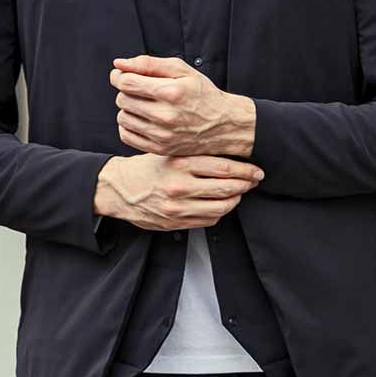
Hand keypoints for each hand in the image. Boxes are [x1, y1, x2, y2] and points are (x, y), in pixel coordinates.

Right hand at [95, 153, 264, 232]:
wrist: (119, 190)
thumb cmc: (147, 168)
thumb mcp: (169, 153)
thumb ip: (196, 156)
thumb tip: (232, 158)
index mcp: (179, 164)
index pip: (224, 167)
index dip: (246, 170)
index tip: (256, 170)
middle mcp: (179, 186)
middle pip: (227, 188)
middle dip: (245, 184)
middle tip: (254, 180)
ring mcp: (178, 208)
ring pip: (221, 207)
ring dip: (235, 200)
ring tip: (239, 193)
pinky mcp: (176, 223)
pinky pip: (209, 220)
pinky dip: (220, 212)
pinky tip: (221, 204)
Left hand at [109, 54, 255, 157]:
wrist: (224, 125)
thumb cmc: (203, 95)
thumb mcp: (182, 70)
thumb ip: (149, 64)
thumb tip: (119, 64)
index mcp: (171, 92)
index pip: (126, 82)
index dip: (119, 76)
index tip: (122, 75)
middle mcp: (165, 116)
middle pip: (122, 99)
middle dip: (127, 91)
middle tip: (140, 90)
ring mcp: (162, 135)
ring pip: (122, 117)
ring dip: (128, 108)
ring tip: (143, 105)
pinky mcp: (160, 149)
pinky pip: (126, 136)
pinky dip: (129, 126)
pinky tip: (142, 119)